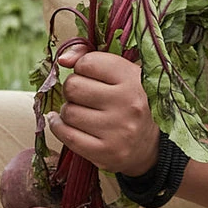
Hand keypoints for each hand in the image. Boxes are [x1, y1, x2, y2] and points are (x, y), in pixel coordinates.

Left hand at [47, 46, 160, 175]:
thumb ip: (89, 56)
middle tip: (83, 96)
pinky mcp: (105, 152)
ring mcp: (118, 130)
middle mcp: (128, 104)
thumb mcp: (120, 74)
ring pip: (67, 112)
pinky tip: (64, 123)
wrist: (149, 146)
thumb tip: (62, 59)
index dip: (81, 68)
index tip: (89, 76)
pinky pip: (66, 135)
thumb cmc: (129, 102)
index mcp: (133, 79)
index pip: (87, 63)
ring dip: (68, 111)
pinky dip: (58, 127)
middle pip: (73, 87)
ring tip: (81, 112)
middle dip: (72, 90)